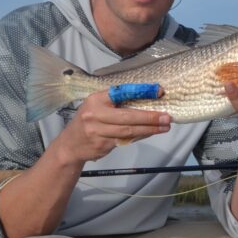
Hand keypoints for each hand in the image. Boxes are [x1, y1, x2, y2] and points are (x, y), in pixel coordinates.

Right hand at [56, 91, 171, 164]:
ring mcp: (97, 131)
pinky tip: (151, 133)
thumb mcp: (97, 106)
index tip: (159, 92)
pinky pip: (126, 140)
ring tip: (165, 127)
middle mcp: (95, 114)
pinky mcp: (102, 145)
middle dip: (150, 117)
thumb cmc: (89, 121)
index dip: (141, 91)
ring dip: (149, 129)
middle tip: (167, 117)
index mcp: (96, 99)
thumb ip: (116, 102)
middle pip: (127, 116)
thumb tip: (147, 99)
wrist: (70, 145)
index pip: (121, 92)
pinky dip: (140, 136)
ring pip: (129, 131)